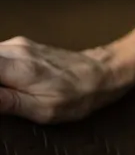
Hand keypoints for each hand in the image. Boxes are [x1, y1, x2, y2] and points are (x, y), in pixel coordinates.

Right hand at [0, 37, 124, 123]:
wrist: (104, 73)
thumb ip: (6, 103)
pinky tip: (5, 85)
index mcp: (19, 67)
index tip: (0, 97)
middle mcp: (15, 50)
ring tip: (8, 95)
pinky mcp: (21, 46)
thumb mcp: (44, 109)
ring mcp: (18, 45)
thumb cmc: (79, 95)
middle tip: (4, 98)